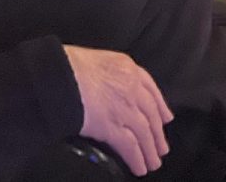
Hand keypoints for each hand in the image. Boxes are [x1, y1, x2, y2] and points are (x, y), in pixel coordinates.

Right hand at [63, 45, 172, 177]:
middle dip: (157, 133)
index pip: (151, 89)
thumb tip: (108, 85)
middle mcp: (132, 88)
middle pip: (151, 114)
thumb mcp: (98, 59)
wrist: (59, 74)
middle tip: (162, 147)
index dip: (160, 106)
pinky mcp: (111, 127)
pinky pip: (130, 146)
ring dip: (150, 150)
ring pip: (144, 132)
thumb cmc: (70, 64)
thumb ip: (110, 72)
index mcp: (128, 68)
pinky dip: (137, 158)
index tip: (166, 118)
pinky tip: (140, 168)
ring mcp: (124, 108)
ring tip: (153, 162)